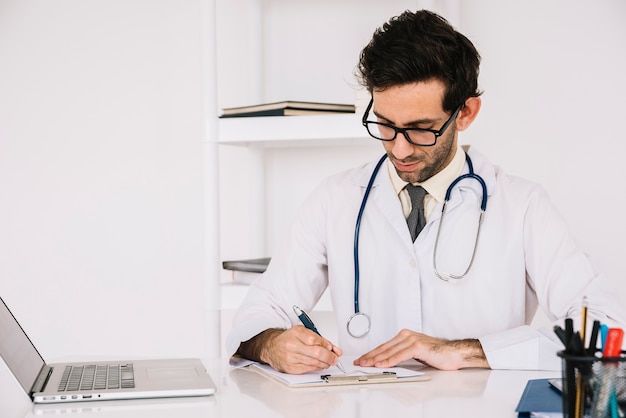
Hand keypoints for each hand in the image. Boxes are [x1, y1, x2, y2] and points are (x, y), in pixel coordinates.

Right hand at [237, 326, 342, 373]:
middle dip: (329, 357)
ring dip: (325, 363)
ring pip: (313, 363)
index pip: (315, 339)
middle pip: (316, 353)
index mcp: (296, 332)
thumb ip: (319, 339)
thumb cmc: (289, 339)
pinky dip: (316, 367)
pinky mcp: (290, 368)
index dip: (326, 345)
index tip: (332, 348)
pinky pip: (308, 369)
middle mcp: (292, 345)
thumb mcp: (303, 332)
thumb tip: (334, 349)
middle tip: (334, 358)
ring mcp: (290, 357)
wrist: (271, 347)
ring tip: (328, 362)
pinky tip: (319, 365)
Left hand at [353, 329, 489, 369]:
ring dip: (376, 359)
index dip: (372, 353)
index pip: (384, 346)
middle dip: (370, 356)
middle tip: (359, 362)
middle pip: (384, 348)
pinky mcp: (417, 346)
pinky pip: (400, 355)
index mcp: (405, 336)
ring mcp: (411, 340)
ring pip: (389, 351)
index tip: (362, 359)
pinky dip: (389, 360)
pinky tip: (382, 364)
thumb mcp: (415, 354)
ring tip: (366, 364)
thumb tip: (388, 363)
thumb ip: (402, 355)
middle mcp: (406, 336)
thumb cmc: (437, 354)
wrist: (454, 353)